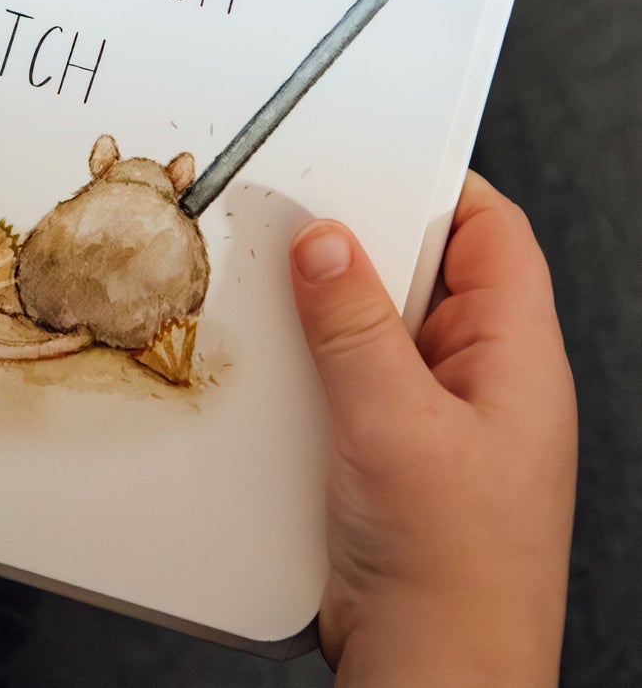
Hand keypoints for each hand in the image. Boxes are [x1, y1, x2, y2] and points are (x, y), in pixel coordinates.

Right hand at [289, 172, 575, 685]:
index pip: (491, 233)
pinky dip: (310, 361)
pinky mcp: (389, 452)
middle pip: (425, 272)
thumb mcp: (396, 427)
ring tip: (276, 288)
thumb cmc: (455, 579)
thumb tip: (327, 243)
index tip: (371, 153)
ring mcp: (434, 418)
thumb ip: (356, 327)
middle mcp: (481, 381)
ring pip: (378, 326)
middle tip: (299, 217)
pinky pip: (349, 377)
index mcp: (516, 360)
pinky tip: (273, 363)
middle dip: (362, 243)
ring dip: (327, 308)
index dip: (436, 183)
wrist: (431, 682)